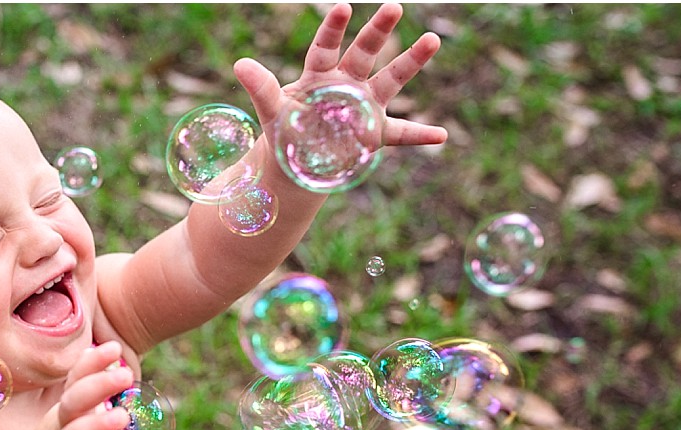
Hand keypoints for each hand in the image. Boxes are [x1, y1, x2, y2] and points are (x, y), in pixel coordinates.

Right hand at [19, 341, 138, 429]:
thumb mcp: (71, 417)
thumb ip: (90, 387)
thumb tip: (108, 351)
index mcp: (65, 412)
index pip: (75, 382)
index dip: (92, 364)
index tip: (114, 347)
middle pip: (72, 404)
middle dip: (96, 386)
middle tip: (125, 374)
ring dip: (97, 426)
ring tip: (122, 417)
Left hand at [234, 3, 446, 149]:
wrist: (296, 162)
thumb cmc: (284, 131)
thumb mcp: (271, 110)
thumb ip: (261, 87)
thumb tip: (240, 63)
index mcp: (319, 74)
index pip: (326, 46)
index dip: (333, 27)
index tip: (342, 7)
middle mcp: (346, 83)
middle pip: (364, 52)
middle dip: (378, 30)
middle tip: (393, 6)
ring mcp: (364, 106)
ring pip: (390, 79)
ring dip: (410, 61)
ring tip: (432, 40)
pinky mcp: (374, 133)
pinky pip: (400, 133)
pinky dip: (420, 135)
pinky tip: (440, 135)